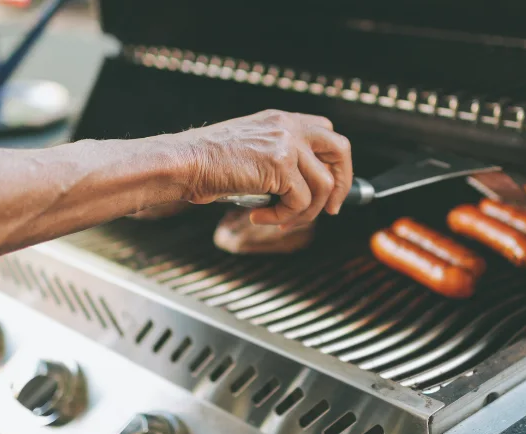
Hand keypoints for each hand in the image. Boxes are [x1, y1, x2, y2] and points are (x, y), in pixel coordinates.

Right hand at [171, 109, 352, 226]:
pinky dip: (283, 216)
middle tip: (331, 210)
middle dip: (342, 184)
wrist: (183, 162)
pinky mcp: (280, 165)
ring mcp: (287, 143)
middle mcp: (288, 126)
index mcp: (281, 119)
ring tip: (281, 221)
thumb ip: (278, 158)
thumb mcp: (249, 150)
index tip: (330, 188)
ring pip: (324, 185)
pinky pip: (300, 202)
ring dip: (306, 213)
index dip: (334, 163)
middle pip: (340, 150)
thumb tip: (302, 191)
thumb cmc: (206, 163)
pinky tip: (260, 217)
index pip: (326, 132)